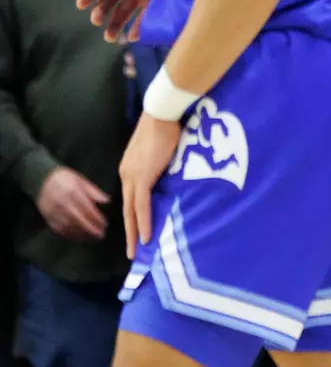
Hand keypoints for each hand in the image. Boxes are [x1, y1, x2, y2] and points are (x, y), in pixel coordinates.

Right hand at [36, 167, 109, 241]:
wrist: (41, 179)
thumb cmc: (65, 178)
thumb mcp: (81, 180)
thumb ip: (94, 192)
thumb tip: (107, 201)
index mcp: (73, 193)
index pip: (87, 209)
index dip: (97, 218)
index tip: (105, 224)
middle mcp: (63, 204)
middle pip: (79, 221)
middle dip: (91, 229)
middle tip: (101, 234)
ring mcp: (54, 212)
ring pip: (69, 227)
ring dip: (82, 235)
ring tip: (92, 238)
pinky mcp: (48, 217)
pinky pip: (59, 229)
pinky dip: (70, 235)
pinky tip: (78, 237)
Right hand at [77, 0, 154, 42]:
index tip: (81, 5)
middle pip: (109, 0)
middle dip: (101, 11)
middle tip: (96, 21)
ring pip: (123, 12)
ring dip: (115, 24)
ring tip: (110, 38)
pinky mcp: (155, 1)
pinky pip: (144, 17)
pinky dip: (139, 27)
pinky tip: (133, 36)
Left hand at [120, 113, 181, 258]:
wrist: (161, 115)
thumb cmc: (165, 126)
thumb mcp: (159, 150)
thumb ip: (159, 164)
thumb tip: (168, 174)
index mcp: (129, 168)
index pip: (131, 197)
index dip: (133, 215)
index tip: (136, 228)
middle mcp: (126, 175)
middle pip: (126, 209)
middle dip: (128, 232)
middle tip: (131, 252)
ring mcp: (132, 177)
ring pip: (131, 212)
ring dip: (133, 233)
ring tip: (135, 250)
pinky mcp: (142, 179)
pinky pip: (141, 207)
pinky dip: (143, 223)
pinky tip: (145, 237)